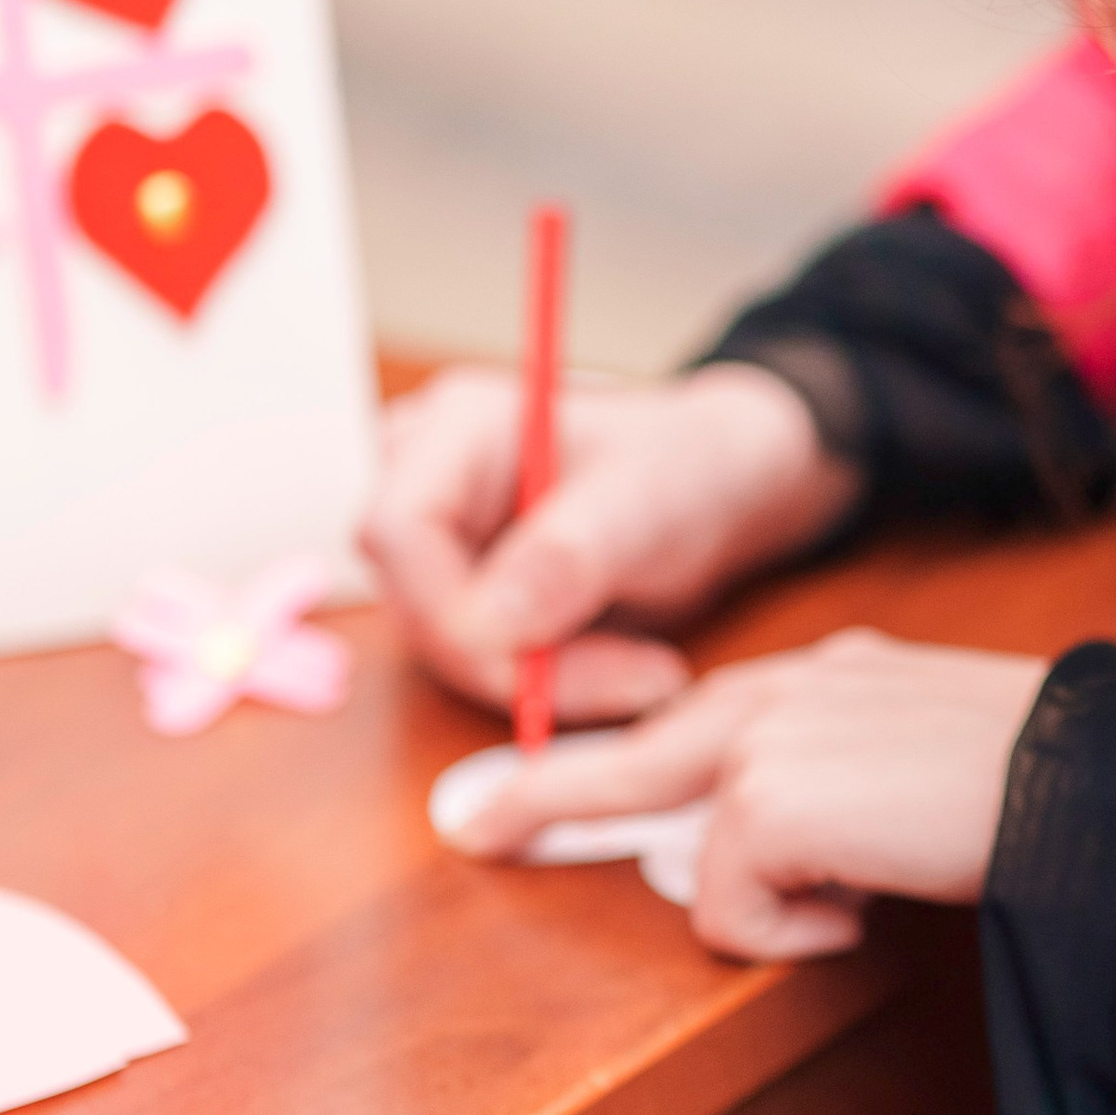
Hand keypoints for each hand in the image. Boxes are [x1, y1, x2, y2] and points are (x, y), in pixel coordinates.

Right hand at [361, 360, 862, 722]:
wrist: (719, 489)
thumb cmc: (684, 465)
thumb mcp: (646, 499)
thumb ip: (568, 552)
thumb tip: (485, 625)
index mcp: (456, 428)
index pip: (396, 530)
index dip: (448, 610)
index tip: (536, 664)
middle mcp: (428, 483)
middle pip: (415, 601)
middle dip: (514, 662)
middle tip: (634, 676)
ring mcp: (442, 545)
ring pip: (448, 648)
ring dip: (546, 683)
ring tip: (647, 670)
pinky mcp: (469, 599)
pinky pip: (483, 666)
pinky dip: (552, 686)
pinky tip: (626, 669)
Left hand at [432, 629, 1050, 959]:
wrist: (1094, 783)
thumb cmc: (1045, 788)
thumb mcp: (931, 768)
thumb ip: (853, 789)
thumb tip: (802, 871)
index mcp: (832, 677)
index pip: (705, 715)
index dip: (626, 755)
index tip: (551, 779)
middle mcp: (789, 690)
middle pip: (641, 751)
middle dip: (549, 792)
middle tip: (477, 826)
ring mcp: (768, 739)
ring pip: (701, 859)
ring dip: (769, 907)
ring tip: (858, 899)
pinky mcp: (763, 801)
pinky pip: (728, 909)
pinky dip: (790, 934)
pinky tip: (864, 909)